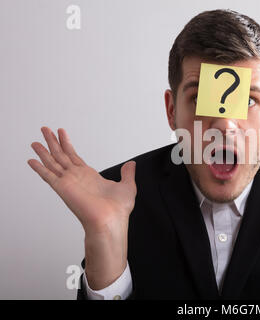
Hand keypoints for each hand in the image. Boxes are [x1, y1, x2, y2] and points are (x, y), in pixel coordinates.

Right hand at [28, 126, 136, 288]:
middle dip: (53, 142)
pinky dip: (39, 168)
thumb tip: (131, 165)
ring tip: (36, 140)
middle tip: (45, 129)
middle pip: (61, 156)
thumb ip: (127, 174)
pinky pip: (48, 176)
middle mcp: (77, 178)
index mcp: (90, 177)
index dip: (67, 144)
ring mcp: (69, 182)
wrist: (111, 220)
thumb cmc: (118, 210)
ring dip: (44, 151)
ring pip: (53, 162)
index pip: (74, 157)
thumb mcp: (128, 186)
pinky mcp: (63, 188)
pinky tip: (31, 160)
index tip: (61, 133)